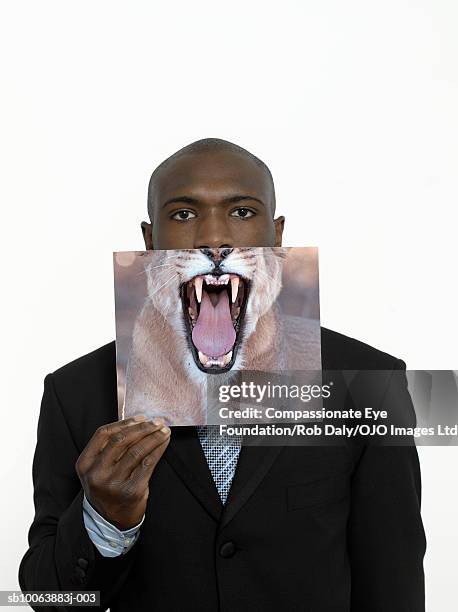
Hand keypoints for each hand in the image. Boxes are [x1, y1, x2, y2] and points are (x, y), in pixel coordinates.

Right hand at [75, 414, 170, 529]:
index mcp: (85, 464)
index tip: (140, 417)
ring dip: (153, 437)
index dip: (124, 423)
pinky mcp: (131, 491)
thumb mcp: (97, 469)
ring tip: (164, 431)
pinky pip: (148, 463)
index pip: (103, 434)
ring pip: (137, 451)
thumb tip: (137, 422)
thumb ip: (109, 448)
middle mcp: (97, 473)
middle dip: (142, 428)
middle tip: (157, 422)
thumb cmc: (107, 488)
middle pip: (121, 440)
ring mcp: (113, 483)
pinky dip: (158, 450)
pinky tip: (164, 443)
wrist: (111, 520)